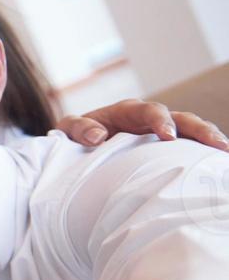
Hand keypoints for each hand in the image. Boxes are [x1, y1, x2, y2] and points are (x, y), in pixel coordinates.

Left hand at [59, 99, 228, 150]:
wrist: (74, 149)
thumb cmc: (72, 139)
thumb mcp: (67, 130)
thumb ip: (78, 129)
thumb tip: (97, 137)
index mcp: (126, 112)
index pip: (149, 110)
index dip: (161, 120)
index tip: (168, 136)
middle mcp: (149, 120)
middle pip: (182, 119)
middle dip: (200, 130)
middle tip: (216, 145)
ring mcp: (161, 135)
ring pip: (191, 133)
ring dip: (209, 141)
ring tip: (225, 155)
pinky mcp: (166, 151)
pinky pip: (188, 151)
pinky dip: (202, 156)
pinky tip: (216, 169)